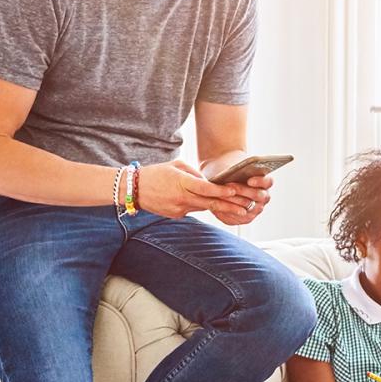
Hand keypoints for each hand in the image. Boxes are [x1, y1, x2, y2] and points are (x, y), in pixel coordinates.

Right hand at [136, 161, 267, 222]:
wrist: (133, 190)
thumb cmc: (155, 173)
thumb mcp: (176, 166)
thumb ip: (194, 173)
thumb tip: (210, 181)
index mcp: (181, 183)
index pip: (204, 188)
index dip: (220, 190)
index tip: (234, 191)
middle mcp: (181, 198)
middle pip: (209, 203)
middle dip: (229, 205)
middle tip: (247, 208)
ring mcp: (179, 209)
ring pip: (205, 208)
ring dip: (221, 208)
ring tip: (241, 210)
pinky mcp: (176, 215)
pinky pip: (194, 210)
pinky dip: (205, 207)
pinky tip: (220, 207)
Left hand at [209, 171, 273, 227]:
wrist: (221, 183)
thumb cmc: (228, 172)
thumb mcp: (232, 166)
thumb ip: (236, 168)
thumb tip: (231, 169)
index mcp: (265, 183)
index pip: (268, 182)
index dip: (260, 181)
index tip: (250, 180)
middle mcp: (263, 197)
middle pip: (258, 195)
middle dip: (243, 190)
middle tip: (229, 185)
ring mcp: (256, 209)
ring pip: (247, 207)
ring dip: (233, 201)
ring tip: (220, 195)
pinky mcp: (245, 218)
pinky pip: (238, 217)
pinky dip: (227, 211)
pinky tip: (217, 205)